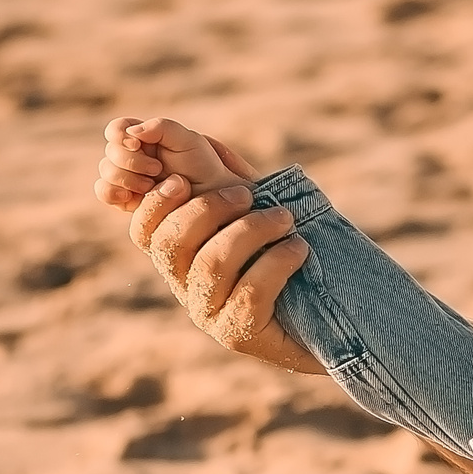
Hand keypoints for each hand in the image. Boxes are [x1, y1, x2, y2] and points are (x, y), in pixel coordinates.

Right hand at [94, 116, 256, 208]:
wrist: (212, 199)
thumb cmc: (204, 167)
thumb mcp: (189, 140)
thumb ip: (162, 127)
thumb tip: (132, 133)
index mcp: (143, 138)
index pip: (116, 130)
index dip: (121, 135)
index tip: (138, 144)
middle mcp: (132, 157)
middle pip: (110, 153)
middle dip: (131, 161)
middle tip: (157, 170)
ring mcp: (127, 180)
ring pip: (107, 172)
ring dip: (128, 178)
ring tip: (153, 185)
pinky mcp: (126, 201)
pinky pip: (105, 193)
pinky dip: (113, 192)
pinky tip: (132, 197)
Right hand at [129, 174, 318, 374]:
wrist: (327, 320)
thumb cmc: (287, 258)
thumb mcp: (255, 216)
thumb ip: (230, 184)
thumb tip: (204, 139)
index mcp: (181, 256)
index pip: (145, 232)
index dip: (155, 205)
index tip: (182, 181)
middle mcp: (185, 286)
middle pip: (171, 244)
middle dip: (208, 209)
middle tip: (248, 193)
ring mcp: (208, 313)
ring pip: (211, 264)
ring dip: (251, 231)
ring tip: (285, 219)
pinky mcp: (237, 334)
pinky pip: (248, 293)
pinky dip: (275, 263)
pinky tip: (298, 249)